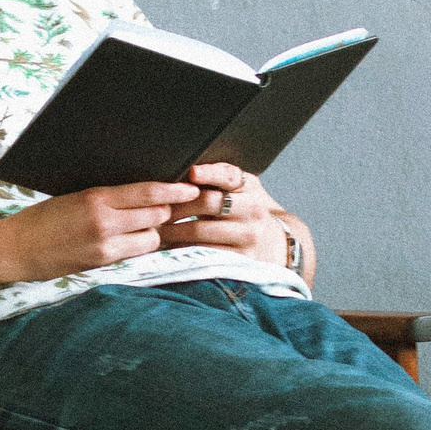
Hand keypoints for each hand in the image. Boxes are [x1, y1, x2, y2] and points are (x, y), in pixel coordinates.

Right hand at [0, 181, 200, 284]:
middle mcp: (103, 222)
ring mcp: (104, 246)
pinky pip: (134, 253)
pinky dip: (138, 246)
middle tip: (174, 206)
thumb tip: (140, 194)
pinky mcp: (101, 263)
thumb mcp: (74, 197)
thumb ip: (106, 197)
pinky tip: (132, 240)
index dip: (173, 190)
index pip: (146, 192)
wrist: (15, 249)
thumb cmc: (41, 219)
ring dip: (153, 231)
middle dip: (166, 211)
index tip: (190, 187)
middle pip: (155, 215)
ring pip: (150, 237)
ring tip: (146, 225)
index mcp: (96, 198)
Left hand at [165, 164, 313, 281]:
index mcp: (250, 187)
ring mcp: (248, 236)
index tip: (191, 172)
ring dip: (173, 230)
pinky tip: (170, 246)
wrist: (276, 244)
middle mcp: (252, 210)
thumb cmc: (247, 210)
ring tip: (156, 229)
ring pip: (201, 231)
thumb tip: (181, 170)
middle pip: (207, 203)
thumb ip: (219, 178)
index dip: (210, 173)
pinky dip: (183, 249)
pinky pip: (204, 253)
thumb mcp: (242, 190)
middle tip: (155, 208)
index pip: (229, 175)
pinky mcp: (241, 259)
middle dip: (176, 205)